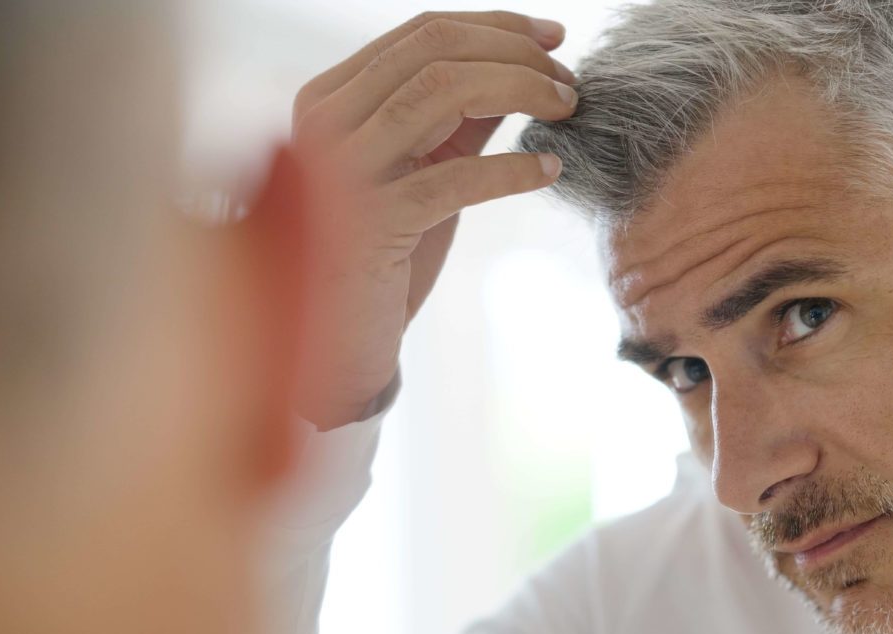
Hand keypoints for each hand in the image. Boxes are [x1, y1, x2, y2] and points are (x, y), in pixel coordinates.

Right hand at [289, 11, 576, 427]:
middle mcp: (324, 121)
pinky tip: (549, 172)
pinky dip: (513, 168)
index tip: (555, 39)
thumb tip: (525, 66)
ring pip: (443, 91)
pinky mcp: (368, 223)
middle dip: (516, 54)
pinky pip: (456, 176)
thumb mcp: (422, 168)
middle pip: (436, 50)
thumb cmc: (384, 253)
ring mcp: (339, 170)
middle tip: (568, 82)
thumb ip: (458, 117)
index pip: (422, 31)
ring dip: (520, 91)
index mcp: (330, 97)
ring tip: (566, 111)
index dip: (497, 27)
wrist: (338, 343)